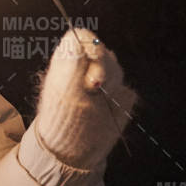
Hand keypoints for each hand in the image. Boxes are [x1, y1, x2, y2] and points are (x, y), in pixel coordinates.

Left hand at [32, 28, 136, 167]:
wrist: (71, 149)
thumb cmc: (60, 119)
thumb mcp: (62, 89)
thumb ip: (72, 62)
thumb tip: (79, 39)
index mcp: (66, 63)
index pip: (81, 37)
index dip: (90, 45)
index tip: (92, 61)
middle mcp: (84, 69)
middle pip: (103, 51)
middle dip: (102, 67)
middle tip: (93, 86)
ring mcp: (102, 82)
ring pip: (116, 68)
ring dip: (109, 82)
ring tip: (96, 97)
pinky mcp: (117, 97)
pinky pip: (125, 89)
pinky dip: (118, 97)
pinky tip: (106, 107)